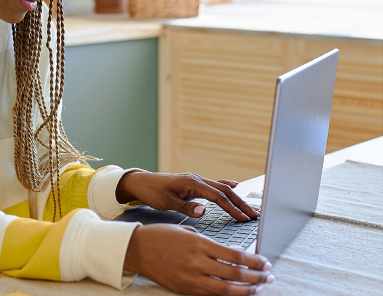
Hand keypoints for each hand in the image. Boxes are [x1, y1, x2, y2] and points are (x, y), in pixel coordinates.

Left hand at [116, 171, 259, 221]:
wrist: (140, 182)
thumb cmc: (151, 192)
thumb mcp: (166, 202)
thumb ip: (185, 207)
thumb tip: (204, 211)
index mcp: (192, 182)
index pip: (218, 196)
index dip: (233, 208)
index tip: (245, 218)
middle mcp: (196, 179)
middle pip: (225, 190)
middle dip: (241, 203)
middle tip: (256, 215)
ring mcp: (196, 180)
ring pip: (221, 188)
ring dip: (237, 197)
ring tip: (251, 208)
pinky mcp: (194, 184)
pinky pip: (215, 185)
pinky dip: (227, 188)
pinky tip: (236, 188)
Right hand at [123, 224, 273, 294]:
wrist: (136, 249)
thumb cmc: (160, 236)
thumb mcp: (187, 232)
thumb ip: (209, 243)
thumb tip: (232, 254)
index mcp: (199, 244)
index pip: (235, 255)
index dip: (254, 262)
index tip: (265, 262)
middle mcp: (197, 262)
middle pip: (235, 274)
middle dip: (257, 277)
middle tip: (269, 276)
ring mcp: (191, 278)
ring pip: (227, 289)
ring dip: (247, 290)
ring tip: (259, 288)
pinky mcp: (185, 289)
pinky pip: (212, 295)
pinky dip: (228, 295)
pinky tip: (237, 293)